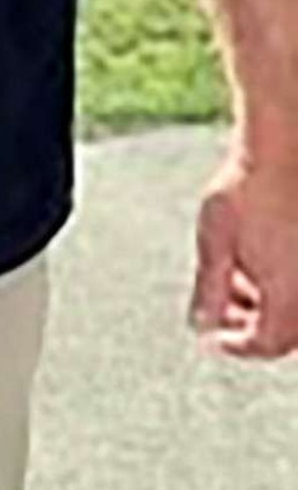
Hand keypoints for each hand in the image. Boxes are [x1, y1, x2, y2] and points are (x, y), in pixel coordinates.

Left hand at [190, 154, 297, 360]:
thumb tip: (201, 326)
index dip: (237, 345)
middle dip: (253, 323)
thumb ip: (209, 289)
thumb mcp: (215, 241)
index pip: (267, 344)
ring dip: (270, 303)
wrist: (288, 145)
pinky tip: (265, 258)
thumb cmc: (249, 187)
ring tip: (240, 275)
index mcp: (290, 299)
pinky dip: (287, 283)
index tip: (215, 336)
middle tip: (225, 305)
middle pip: (289, 333)